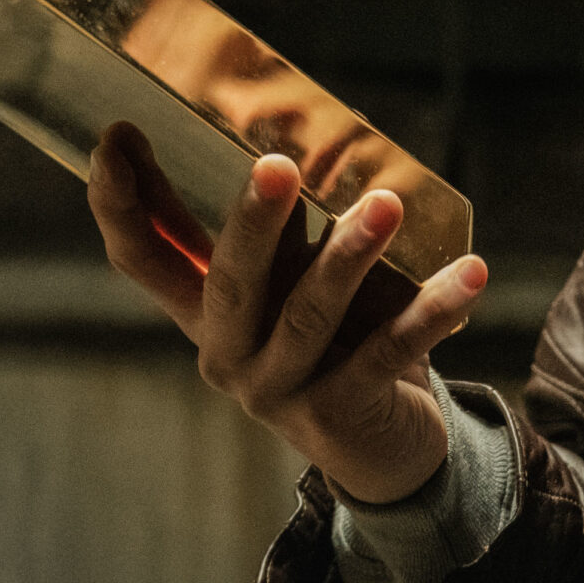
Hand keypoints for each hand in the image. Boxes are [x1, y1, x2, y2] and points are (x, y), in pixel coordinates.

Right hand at [85, 121, 489, 504]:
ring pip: (307, 315)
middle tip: (277, 164)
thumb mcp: (303, 285)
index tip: (112, 137)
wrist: (385, 450)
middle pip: (229, 281)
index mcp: (207, 315)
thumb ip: (296, 231)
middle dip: (252, 220)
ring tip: (387, 204)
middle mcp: (227, 353)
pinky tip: (472, 274)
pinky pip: (388, 351)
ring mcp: (275, 391)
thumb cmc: (341, 342)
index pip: (144, 259)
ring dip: (349, 256)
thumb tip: (318, 132)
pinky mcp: (337, 414)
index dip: (121, 205)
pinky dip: (433, 310)